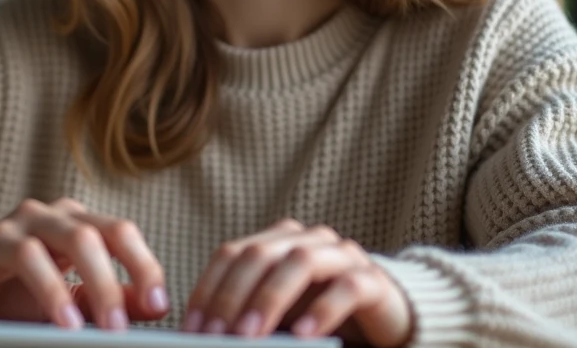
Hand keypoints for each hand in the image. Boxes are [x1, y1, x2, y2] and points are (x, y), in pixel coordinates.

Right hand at [0, 197, 169, 337]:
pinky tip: (63, 321)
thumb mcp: (67, 305)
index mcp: (78, 222)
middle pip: (106, 230)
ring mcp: (21, 222)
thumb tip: (153, 306)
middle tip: (136, 321)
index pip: (123, 233)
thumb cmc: (9, 300)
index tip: (162, 304)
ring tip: (108, 329)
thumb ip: (108, 301)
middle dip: (129, 275)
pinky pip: (28, 256)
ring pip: (75, 237)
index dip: (146, 265)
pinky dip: (52, 289)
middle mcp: (54, 213)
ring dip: (97, 284)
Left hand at [184, 219, 411, 345]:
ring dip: (269, 299)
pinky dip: (322, 311)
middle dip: (232, 297)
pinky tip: (304, 335)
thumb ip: (247, 319)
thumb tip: (205, 338)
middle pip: (260, 254)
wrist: (383, 316)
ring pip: (300, 262)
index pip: (231, 254)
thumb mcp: (276, 316)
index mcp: (276, 240)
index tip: (193, 328)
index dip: (208, 289)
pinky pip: (347, 287)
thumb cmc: (317, 314)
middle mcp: (306, 239)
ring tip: (250, 337)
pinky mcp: (373, 279)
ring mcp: (341, 255)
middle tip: (217, 335)